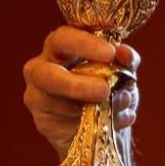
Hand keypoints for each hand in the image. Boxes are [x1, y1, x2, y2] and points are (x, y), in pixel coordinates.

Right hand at [22, 27, 140, 161]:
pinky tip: (111, 122)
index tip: (110, 53)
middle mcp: (41, 70)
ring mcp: (37, 97)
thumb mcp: (124, 74)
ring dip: (91, 108)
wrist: (104, 127)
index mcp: (60, 49)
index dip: (85, 44)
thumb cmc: (109, 90)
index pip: (63, 38)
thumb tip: (125, 52)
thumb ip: (126, 61)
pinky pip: (63, 125)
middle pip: (46, 74)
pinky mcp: (43, 122)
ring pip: (55, 103)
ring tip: (119, 108)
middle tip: (105, 90)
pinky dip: (90, 125)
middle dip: (77, 84)